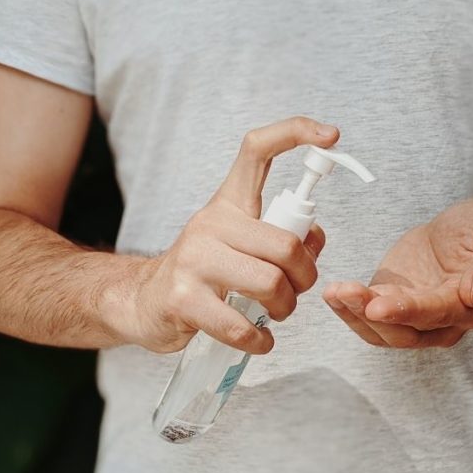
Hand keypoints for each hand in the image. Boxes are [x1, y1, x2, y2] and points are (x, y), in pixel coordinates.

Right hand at [110, 117, 339, 354]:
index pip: (258, 150)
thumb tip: (315, 237)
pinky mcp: (184, 298)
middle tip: (295, 291)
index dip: (296, 133)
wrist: (141, 300)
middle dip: (305, 277)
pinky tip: (259, 339)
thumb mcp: (238, 242)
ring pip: (270, 283)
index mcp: (228, 203)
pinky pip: (241, 325)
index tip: (331, 136)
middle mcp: (210, 223)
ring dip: (285, 309)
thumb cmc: (202, 271)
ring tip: (274, 314)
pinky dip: (260, 340)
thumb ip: (280, 235)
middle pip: (285, 244)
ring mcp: (194, 260)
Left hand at [323, 197, 472, 347]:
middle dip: (370, 313)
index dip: (407, 311)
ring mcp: (416, 316)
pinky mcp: (394, 305)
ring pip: (382, 330)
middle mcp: (443, 321)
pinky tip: (333, 293)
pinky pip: (369, 318)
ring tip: (335, 291)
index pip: (437, 313)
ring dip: (354, 314)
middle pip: (404, 329)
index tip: (378, 305)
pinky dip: (349, 309)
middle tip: (344, 292)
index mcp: (472, 304)